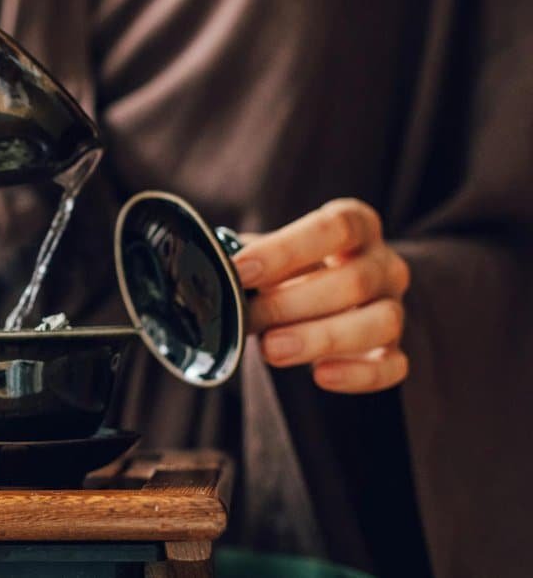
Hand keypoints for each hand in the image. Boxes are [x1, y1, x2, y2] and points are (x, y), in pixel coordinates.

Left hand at [233, 199, 410, 393]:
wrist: (321, 297)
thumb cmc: (289, 269)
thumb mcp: (270, 254)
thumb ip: (246, 257)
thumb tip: (207, 268)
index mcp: (355, 225)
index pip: (334, 227)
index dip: (285, 250)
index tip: (241, 270)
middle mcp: (383, 264)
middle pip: (354, 281)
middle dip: (291, 303)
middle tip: (247, 318)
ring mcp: (393, 307)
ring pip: (380, 322)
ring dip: (321, 337)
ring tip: (271, 349)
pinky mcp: (393, 350)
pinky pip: (393, 366)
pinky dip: (358, 374)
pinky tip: (320, 375)